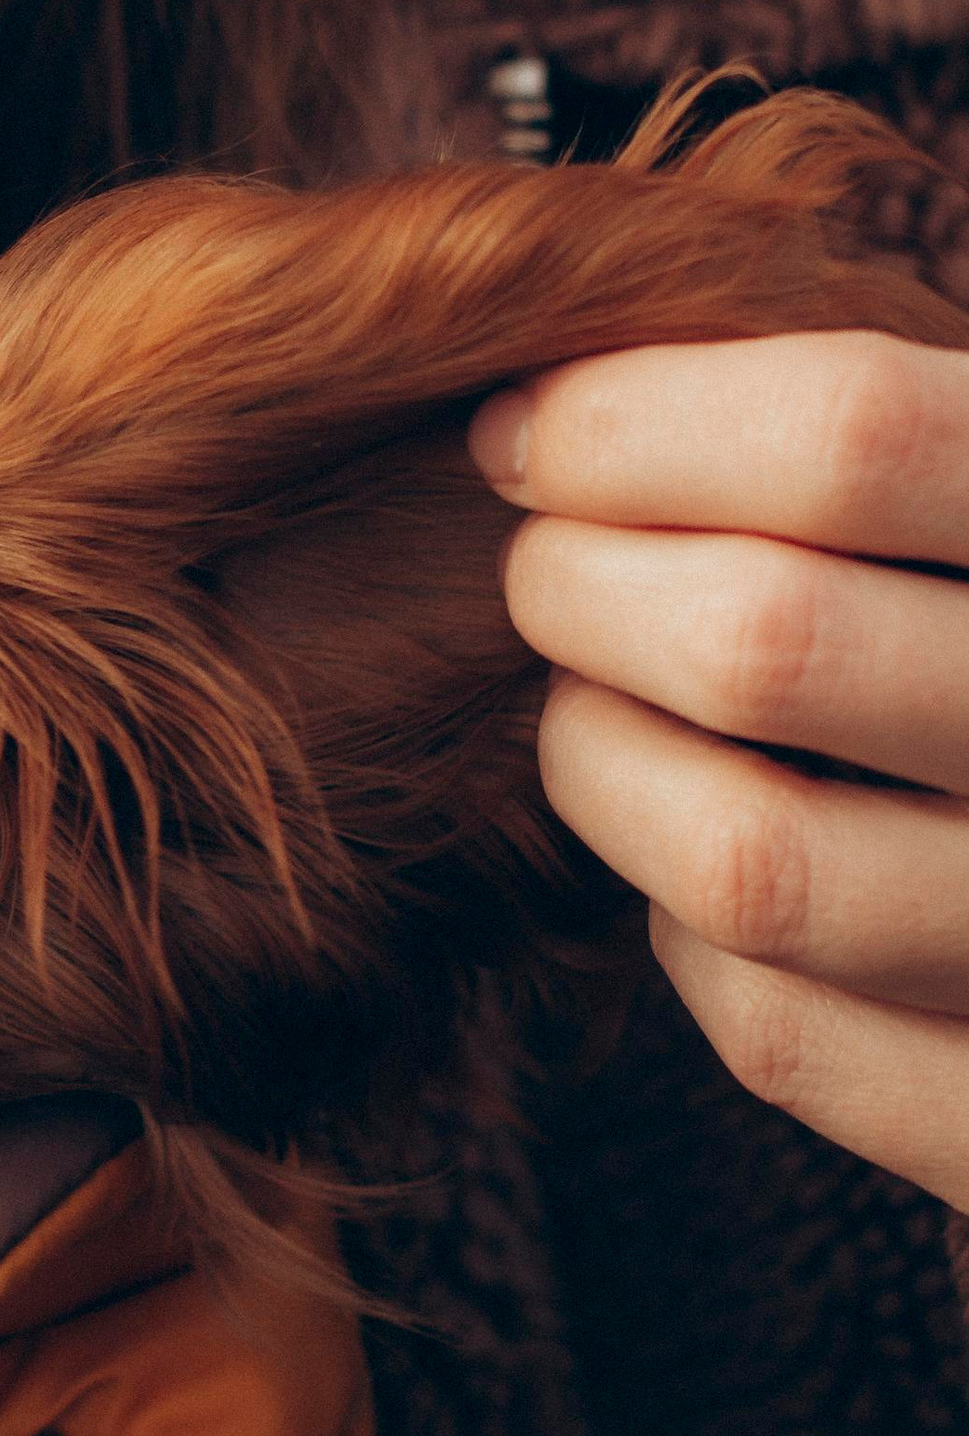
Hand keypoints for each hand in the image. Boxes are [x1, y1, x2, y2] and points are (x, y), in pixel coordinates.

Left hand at [473, 329, 968, 1207]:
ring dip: (605, 764)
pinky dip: (690, 941)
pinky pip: (784, 1034)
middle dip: (581, 583)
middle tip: (546, 562)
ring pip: (745, 863)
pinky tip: (698, 869)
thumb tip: (584, 401)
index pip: (855, 436)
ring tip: (596, 707)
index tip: (532, 427)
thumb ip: (902, 437)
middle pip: (764, 640)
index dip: (643, 418)